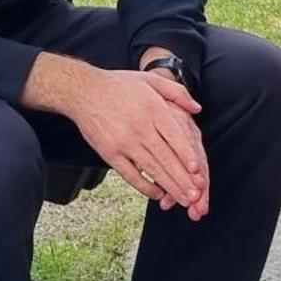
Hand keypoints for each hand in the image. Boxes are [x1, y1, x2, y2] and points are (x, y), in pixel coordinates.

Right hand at [68, 65, 209, 217]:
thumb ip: (177, 92)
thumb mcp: (150, 80)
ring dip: (169, 186)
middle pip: (166, 157)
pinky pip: (130, 175)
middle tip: (197, 195)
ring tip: (184, 200)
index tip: (198, 170)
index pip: (174, 136)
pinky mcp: (110, 153)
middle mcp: (140, 127)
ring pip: (151, 169)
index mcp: (152, 109)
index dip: (187, 155)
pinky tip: (157, 194)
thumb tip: (197, 107)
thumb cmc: (118, 85)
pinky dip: (145, 187)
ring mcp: (124, 142)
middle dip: (183, 179)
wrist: (83, 91)